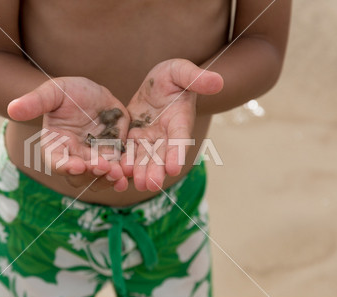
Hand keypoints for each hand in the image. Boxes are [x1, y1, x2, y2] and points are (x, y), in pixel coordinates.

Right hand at [8, 77, 129, 191]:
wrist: (93, 93)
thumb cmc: (68, 92)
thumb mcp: (53, 92)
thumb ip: (35, 102)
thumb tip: (12, 108)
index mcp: (55, 146)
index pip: (56, 162)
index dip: (65, 166)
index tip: (76, 165)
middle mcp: (74, 157)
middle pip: (81, 175)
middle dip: (92, 174)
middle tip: (104, 168)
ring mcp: (95, 158)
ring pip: (100, 178)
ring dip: (109, 179)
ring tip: (119, 175)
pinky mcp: (113, 156)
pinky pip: (118, 170)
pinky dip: (123, 174)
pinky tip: (130, 175)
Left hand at [121, 59, 223, 190]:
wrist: (157, 82)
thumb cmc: (173, 75)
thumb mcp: (182, 71)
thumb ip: (197, 78)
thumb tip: (218, 81)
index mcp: (180, 120)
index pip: (180, 139)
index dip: (177, 153)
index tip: (174, 168)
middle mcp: (166, 134)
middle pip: (162, 155)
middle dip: (156, 170)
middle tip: (151, 184)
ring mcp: (149, 138)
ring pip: (145, 157)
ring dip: (140, 171)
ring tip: (136, 183)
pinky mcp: (134, 137)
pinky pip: (128, 151)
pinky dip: (125, 161)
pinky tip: (118, 171)